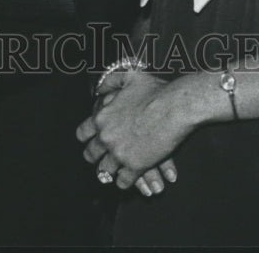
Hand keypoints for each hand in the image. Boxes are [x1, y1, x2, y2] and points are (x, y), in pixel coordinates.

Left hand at [76, 69, 189, 190]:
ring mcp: (119, 153)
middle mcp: (106, 137)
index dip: (86, 138)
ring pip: (104, 171)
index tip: (89, 141)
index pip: (83, 133)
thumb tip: (100, 87)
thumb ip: (110, 82)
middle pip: (91, 154)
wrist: (175, 107)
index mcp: (102, 116)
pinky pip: (123, 182)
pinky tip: (128, 179)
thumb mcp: (128, 77)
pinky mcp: (135, 166)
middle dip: (95, 157)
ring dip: (109, 171)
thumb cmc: (155, 91)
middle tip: (101, 159)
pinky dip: (124, 182)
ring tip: (112, 172)